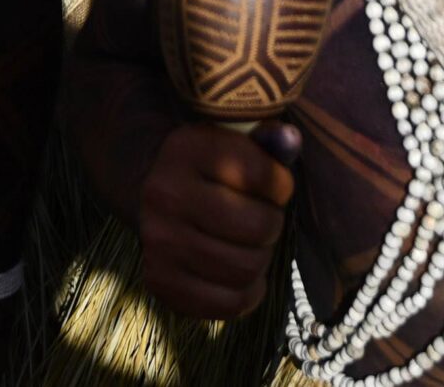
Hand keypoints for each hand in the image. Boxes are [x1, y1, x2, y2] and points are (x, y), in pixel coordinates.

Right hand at [137, 120, 297, 319]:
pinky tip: (243, 275)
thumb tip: (291, 139)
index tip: (272, 186)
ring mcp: (159, 242)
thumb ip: (266, 141)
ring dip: (261, 258)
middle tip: (263, 218)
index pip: (262, 175)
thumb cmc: (210, 166)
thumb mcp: (232, 141)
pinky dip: (247, 293)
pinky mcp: (160, 281)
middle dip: (272, 224)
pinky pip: (228, 304)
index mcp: (186, 148)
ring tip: (252, 244)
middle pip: (258, 227)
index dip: (281, 185)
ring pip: (246, 268)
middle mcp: (165, 194)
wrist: (152, 189)